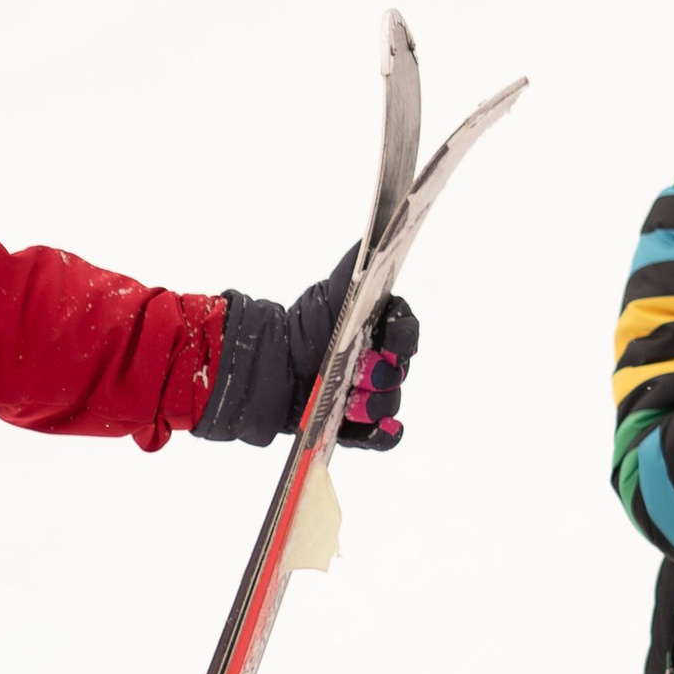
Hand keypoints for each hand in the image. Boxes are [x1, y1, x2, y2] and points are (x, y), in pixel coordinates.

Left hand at [286, 253, 419, 451]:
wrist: (266, 369)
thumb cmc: (302, 327)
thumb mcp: (332, 291)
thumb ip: (356, 266)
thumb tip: (379, 237)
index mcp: (378, 330)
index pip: (407, 334)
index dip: (404, 341)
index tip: (392, 344)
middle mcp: (376, 361)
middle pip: (400, 373)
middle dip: (383, 374)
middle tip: (361, 373)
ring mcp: (365, 393)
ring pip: (391, 404)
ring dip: (375, 404)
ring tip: (350, 401)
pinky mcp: (352, 424)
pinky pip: (381, 437)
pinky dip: (383, 435)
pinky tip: (376, 429)